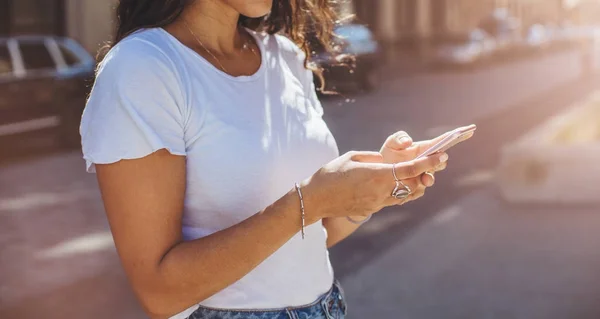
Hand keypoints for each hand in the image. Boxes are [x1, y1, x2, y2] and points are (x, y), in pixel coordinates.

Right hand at [300, 150, 447, 222]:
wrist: (314, 200)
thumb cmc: (330, 174)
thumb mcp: (351, 157)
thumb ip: (373, 157)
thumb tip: (385, 161)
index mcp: (377, 175)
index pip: (410, 169)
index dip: (428, 163)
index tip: (441, 156)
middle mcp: (380, 191)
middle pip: (412, 184)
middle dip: (423, 175)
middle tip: (431, 167)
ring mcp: (376, 203)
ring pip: (403, 195)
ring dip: (412, 186)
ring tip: (416, 176)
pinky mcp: (370, 210)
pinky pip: (390, 200)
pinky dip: (396, 192)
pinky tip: (392, 185)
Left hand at [380, 127, 474, 184]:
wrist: (378, 173)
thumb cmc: (387, 155)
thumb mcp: (391, 143)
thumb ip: (398, 138)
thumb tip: (408, 142)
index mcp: (424, 149)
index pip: (443, 142)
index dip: (456, 136)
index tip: (470, 130)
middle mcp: (426, 163)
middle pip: (441, 162)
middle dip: (441, 161)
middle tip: (440, 157)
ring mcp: (421, 176)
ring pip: (431, 178)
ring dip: (429, 178)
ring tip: (424, 178)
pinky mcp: (415, 189)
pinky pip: (419, 190)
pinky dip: (416, 189)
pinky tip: (407, 187)